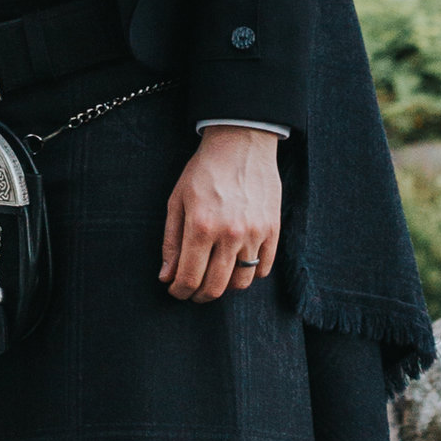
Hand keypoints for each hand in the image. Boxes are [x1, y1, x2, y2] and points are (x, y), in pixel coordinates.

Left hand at [159, 128, 282, 302]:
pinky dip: (249, 274)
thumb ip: (171, 242)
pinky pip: (263, 269)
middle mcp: (229, 234)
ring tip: (215, 277)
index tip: (176, 291)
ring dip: (225, 287)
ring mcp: (254, 234)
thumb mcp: (177, 201)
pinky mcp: (273, 231)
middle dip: (199, 296)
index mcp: (201, 226)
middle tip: (193, 292)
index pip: (190, 277)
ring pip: (240, 283)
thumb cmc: (204, 171)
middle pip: (215, 287)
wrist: (240, 144)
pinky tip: (237, 265)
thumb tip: (167, 277)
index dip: (180, 291)